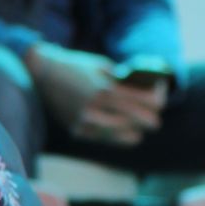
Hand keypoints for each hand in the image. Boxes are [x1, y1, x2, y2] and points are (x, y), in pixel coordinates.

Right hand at [24, 42, 162, 144]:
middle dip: (151, 120)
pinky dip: (117, 136)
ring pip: (124, 135)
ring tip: (138, 131)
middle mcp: (98, 107)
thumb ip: (124, 81)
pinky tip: (123, 133)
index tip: (161, 99)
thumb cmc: (78, 67)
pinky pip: (105, 138)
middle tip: (154, 120)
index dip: (159, 101)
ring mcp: (86, 121)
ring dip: (135, 132)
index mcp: (107, 88)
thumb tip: (147, 92)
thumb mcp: (104, 67)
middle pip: (139, 120)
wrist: (44, 73)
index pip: (147, 101)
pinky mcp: (77, 129)